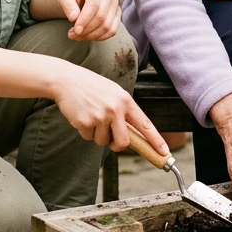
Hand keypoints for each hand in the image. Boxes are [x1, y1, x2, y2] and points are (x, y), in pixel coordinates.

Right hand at [51, 61, 167, 155]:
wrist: (66, 79)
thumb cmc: (91, 86)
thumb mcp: (113, 93)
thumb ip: (123, 112)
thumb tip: (132, 136)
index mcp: (125, 101)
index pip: (145, 124)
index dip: (156, 140)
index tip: (164, 152)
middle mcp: (115, 109)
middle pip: (123, 142)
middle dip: (116, 145)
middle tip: (110, 138)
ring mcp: (100, 116)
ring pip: (103, 141)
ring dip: (97, 135)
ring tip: (91, 116)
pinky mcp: (85, 122)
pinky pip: (88, 137)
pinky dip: (85, 131)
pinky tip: (82, 115)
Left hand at [57, 0, 120, 40]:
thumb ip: (67, 5)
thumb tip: (73, 18)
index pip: (93, 4)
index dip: (85, 20)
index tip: (75, 31)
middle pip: (101, 16)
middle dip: (87, 30)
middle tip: (72, 35)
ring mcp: (115, 3)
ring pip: (107, 26)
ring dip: (92, 35)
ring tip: (78, 36)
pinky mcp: (117, 14)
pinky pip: (112, 30)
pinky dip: (100, 37)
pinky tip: (88, 37)